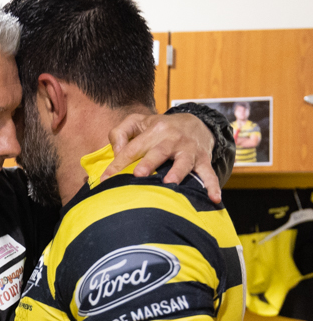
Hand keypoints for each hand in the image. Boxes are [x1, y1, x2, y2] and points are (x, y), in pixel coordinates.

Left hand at [103, 112, 220, 202]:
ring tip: (170, 183)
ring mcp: (189, 150)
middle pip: (159, 151)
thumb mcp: (137, 122)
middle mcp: (172, 139)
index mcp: (154, 131)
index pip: (132, 149)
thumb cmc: (158, 128)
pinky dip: (212, 185)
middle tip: (139, 174)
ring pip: (184, 161)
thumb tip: (116, 153)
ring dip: (178, 172)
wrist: (195, 122)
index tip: (106, 180)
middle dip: (149, 162)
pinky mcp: (203, 159)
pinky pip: (208, 173)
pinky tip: (213, 199)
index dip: (118, 164)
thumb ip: (120, 134)